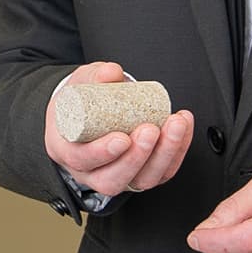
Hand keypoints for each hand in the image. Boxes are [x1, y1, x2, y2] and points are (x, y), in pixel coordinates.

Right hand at [43, 62, 195, 198]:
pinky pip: (162, 171)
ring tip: (174, 125)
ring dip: (164, 154)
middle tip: (151, 130)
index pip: (83, 160)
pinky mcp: (141, 173)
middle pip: (113, 179)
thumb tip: (112, 73)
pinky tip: (182, 128)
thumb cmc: (79, 104)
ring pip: (142, 180)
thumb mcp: (79, 84)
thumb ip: (93, 77)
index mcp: (68, 151)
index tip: (122, 138)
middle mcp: (91, 171)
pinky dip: (177, 150)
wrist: (87, 113)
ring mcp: (118, 176)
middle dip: (138, 156)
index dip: (103, 153)